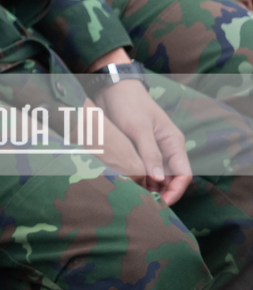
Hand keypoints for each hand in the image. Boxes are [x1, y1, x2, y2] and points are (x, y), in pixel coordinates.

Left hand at [98, 78, 191, 205]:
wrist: (110, 87)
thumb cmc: (128, 103)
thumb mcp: (139, 128)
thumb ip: (150, 153)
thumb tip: (159, 179)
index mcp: (173, 142)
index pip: (183, 174)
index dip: (176, 190)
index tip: (162, 203)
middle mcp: (165, 148)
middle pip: (169, 178)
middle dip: (161, 192)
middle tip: (146, 205)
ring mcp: (151, 149)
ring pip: (155, 175)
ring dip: (148, 187)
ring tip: (136, 198)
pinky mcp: (136, 148)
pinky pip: (141, 168)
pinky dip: (137, 178)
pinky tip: (128, 186)